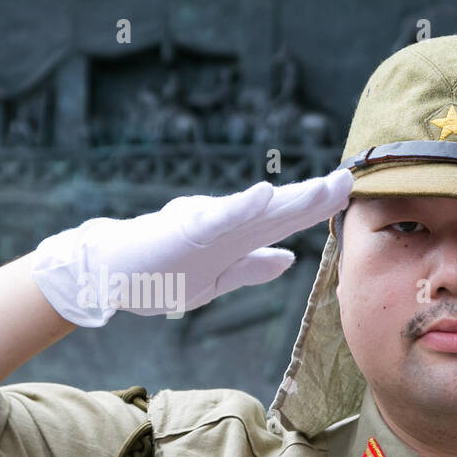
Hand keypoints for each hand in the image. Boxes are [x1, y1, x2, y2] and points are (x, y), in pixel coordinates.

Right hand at [30, 168, 352, 326]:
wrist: (105, 273)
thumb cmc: (158, 272)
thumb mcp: (215, 278)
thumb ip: (252, 268)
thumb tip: (290, 261)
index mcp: (237, 240)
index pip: (286, 222)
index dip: (318, 208)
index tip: (350, 192)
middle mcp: (227, 227)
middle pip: (280, 211)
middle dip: (317, 197)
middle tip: (350, 179)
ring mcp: (206, 227)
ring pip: (258, 210)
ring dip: (292, 198)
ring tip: (324, 186)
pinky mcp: (184, 230)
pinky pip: (218, 218)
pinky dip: (242, 206)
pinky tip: (266, 194)